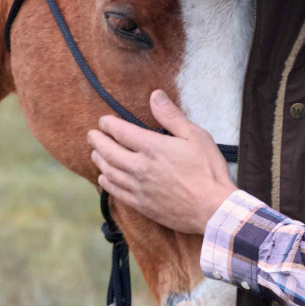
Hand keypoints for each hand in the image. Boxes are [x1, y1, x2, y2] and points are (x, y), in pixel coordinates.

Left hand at [87, 91, 236, 235]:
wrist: (213, 209)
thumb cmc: (208, 170)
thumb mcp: (195, 135)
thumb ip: (171, 116)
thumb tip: (155, 96)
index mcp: (152, 147)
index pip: (120, 131)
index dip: (108, 124)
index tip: (103, 121)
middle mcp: (140, 167)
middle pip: (108, 151)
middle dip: (97, 140)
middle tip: (91, 134)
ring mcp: (138, 188)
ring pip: (108, 172)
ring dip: (99, 160)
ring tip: (95, 153)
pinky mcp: (141, 205)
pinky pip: (115, 192)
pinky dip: (106, 183)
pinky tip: (104, 178)